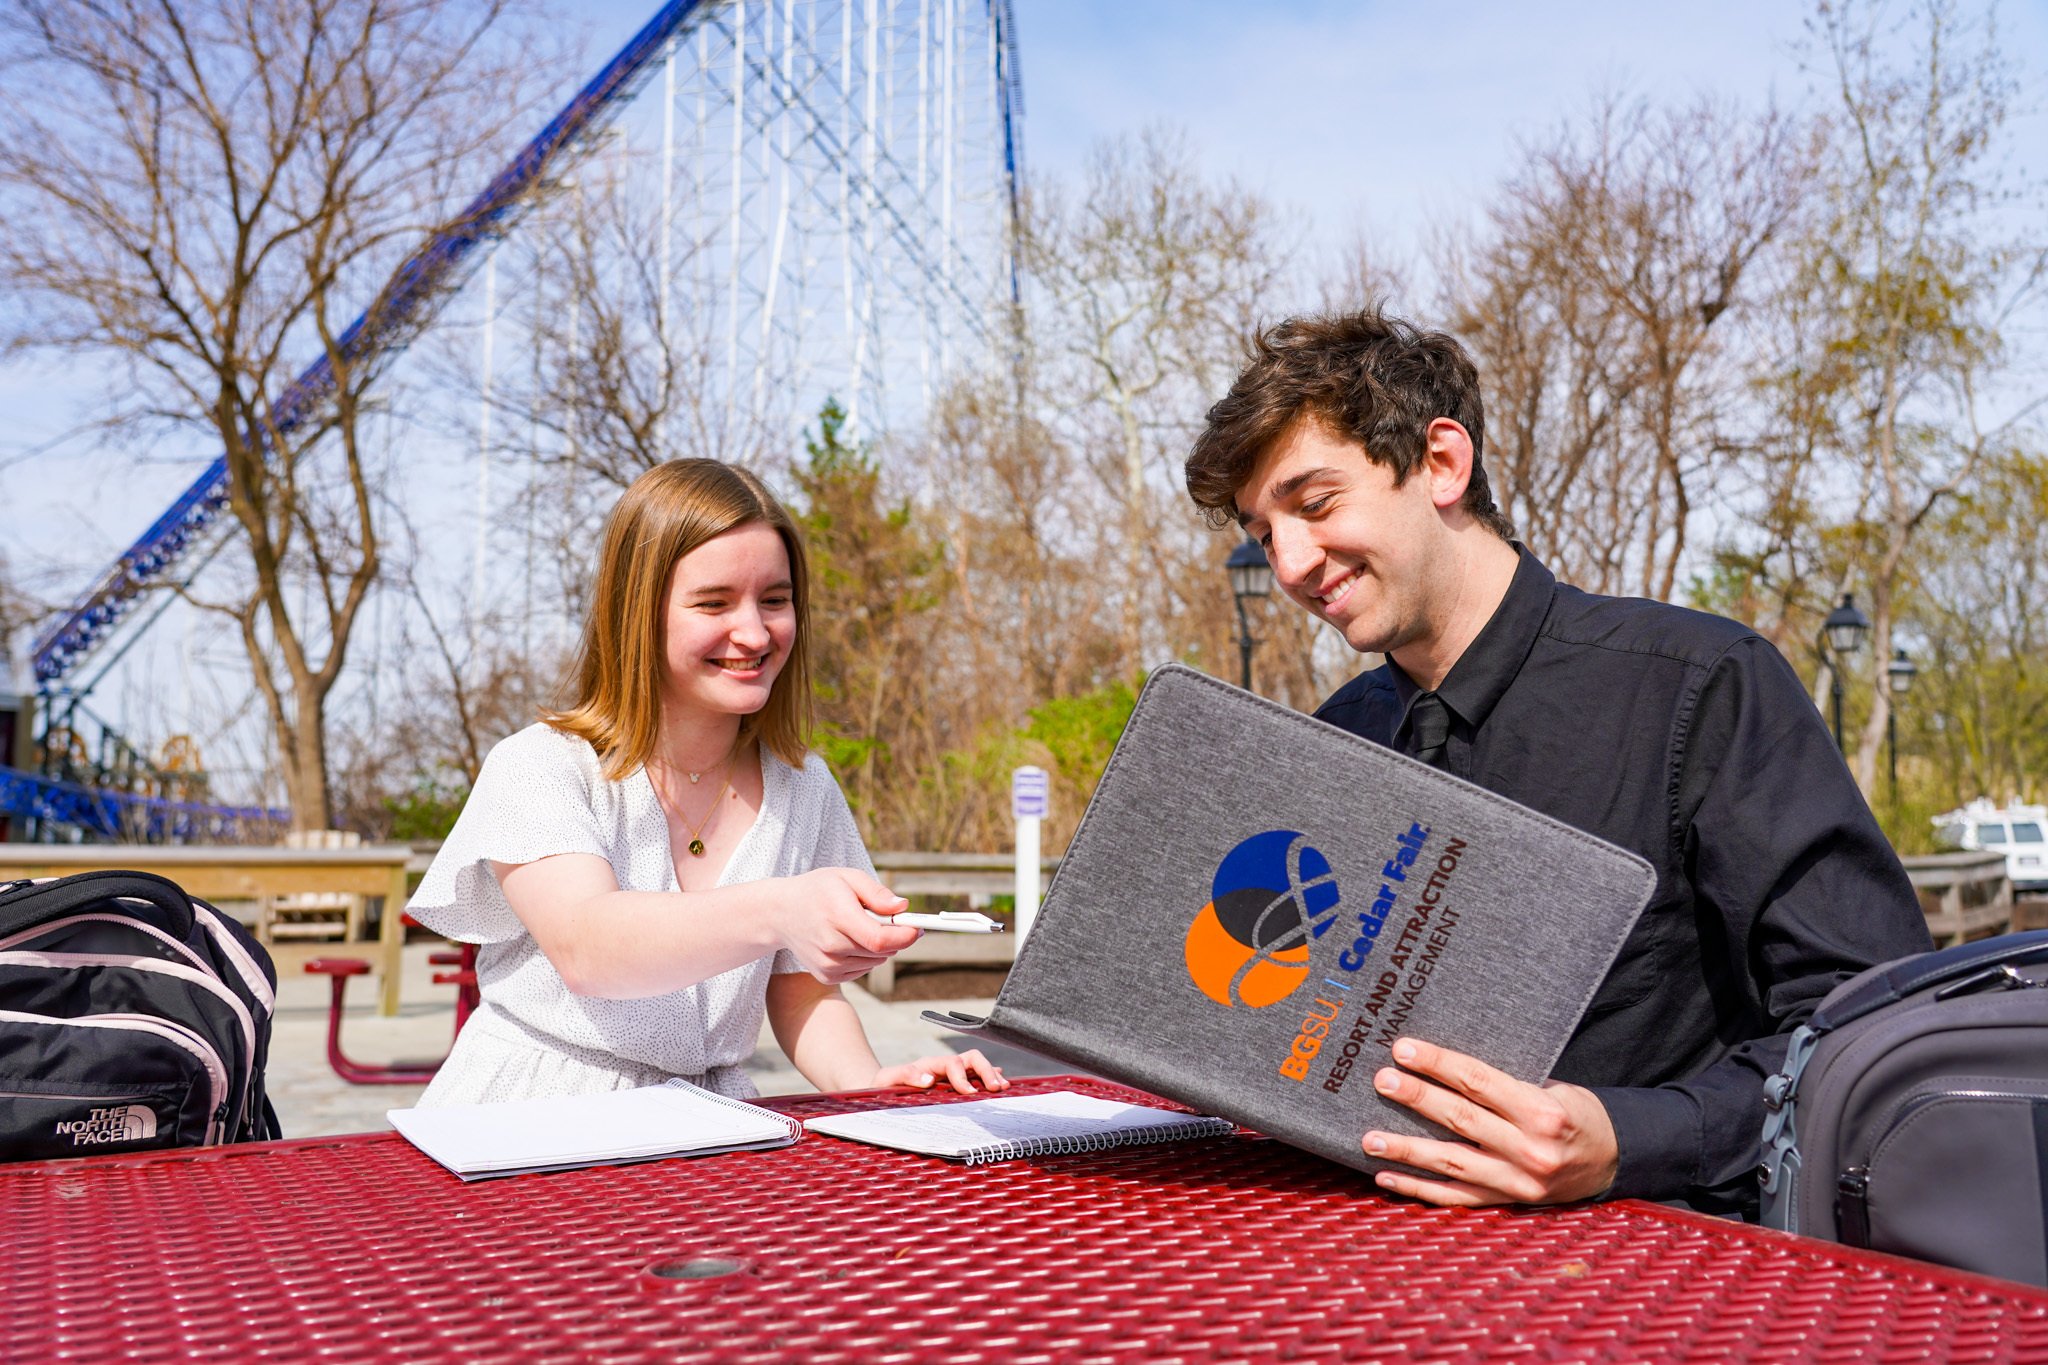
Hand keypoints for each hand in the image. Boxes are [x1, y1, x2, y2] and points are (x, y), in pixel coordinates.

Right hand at [773, 867, 921, 983]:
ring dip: (879, 946)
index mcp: (837, 917)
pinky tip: (849, 939)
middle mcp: (831, 946)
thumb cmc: (817, 891)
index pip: (879, 939)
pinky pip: (862, 969)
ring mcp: (827, 965)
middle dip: (896, 936)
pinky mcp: (826, 976)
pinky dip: (865, 956)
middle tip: (890, 918)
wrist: (780, 913)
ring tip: (858, 925)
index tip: (918, 928)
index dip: (905, 936)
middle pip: (881, 951)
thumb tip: (903, 907)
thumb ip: (876, 893)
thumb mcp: (847, 878)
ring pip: (875, 961)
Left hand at [871, 1048, 1007, 1093]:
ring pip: (977, 1066)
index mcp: (930, 1064)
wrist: (878, 1088)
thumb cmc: (881, 1086)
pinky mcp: (952, 1084)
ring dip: (991, 1074)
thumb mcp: (887, 1080)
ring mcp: (950, 1074)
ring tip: (1004, 1087)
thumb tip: (929, 1080)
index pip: (953, 1063)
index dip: (963, 1077)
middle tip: (997, 1088)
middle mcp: (943, 1066)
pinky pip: (974, 1076)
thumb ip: (905, 1075)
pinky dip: (988, 1078)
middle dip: (986, 1070)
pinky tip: (998, 1084)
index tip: (970, 1093)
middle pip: (972, 1058)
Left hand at [1361, 1036, 1616, 1206]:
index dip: (1439, 1064)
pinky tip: (1386, 1177)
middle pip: (1461, 1120)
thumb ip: (1505, 1083)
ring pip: (1451, 1164)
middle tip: (1381, 1081)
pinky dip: (1418, 1189)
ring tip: (1368, 1138)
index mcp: (1542, 1112)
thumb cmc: (1574, 1113)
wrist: (1611, 1160)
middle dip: (1417, 1099)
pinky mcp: (1507, 1203)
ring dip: (1406, 1151)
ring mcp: (1517, 1182)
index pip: (1480, 1083)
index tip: (1403, 1049)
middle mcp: (1530, 1150)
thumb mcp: (1551, 1088)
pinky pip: (1455, 1198)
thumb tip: (1442, 1064)